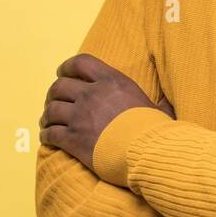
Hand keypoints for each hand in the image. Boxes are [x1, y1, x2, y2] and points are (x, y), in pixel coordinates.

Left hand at [39, 53, 169, 170]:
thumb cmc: (156, 131)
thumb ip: (160, 103)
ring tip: (48, 122)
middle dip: (54, 94)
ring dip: (47, 116)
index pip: (80, 62)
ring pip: (51, 110)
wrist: (148, 154)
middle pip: (59, 86)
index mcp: (112, 81)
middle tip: (55, 102)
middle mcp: (91, 94)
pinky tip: (48, 138)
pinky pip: (50, 133)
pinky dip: (46, 135)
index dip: (67, 67)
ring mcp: (80, 116)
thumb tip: (169, 101)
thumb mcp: (160, 109)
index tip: (62, 73)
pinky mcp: (72, 139)